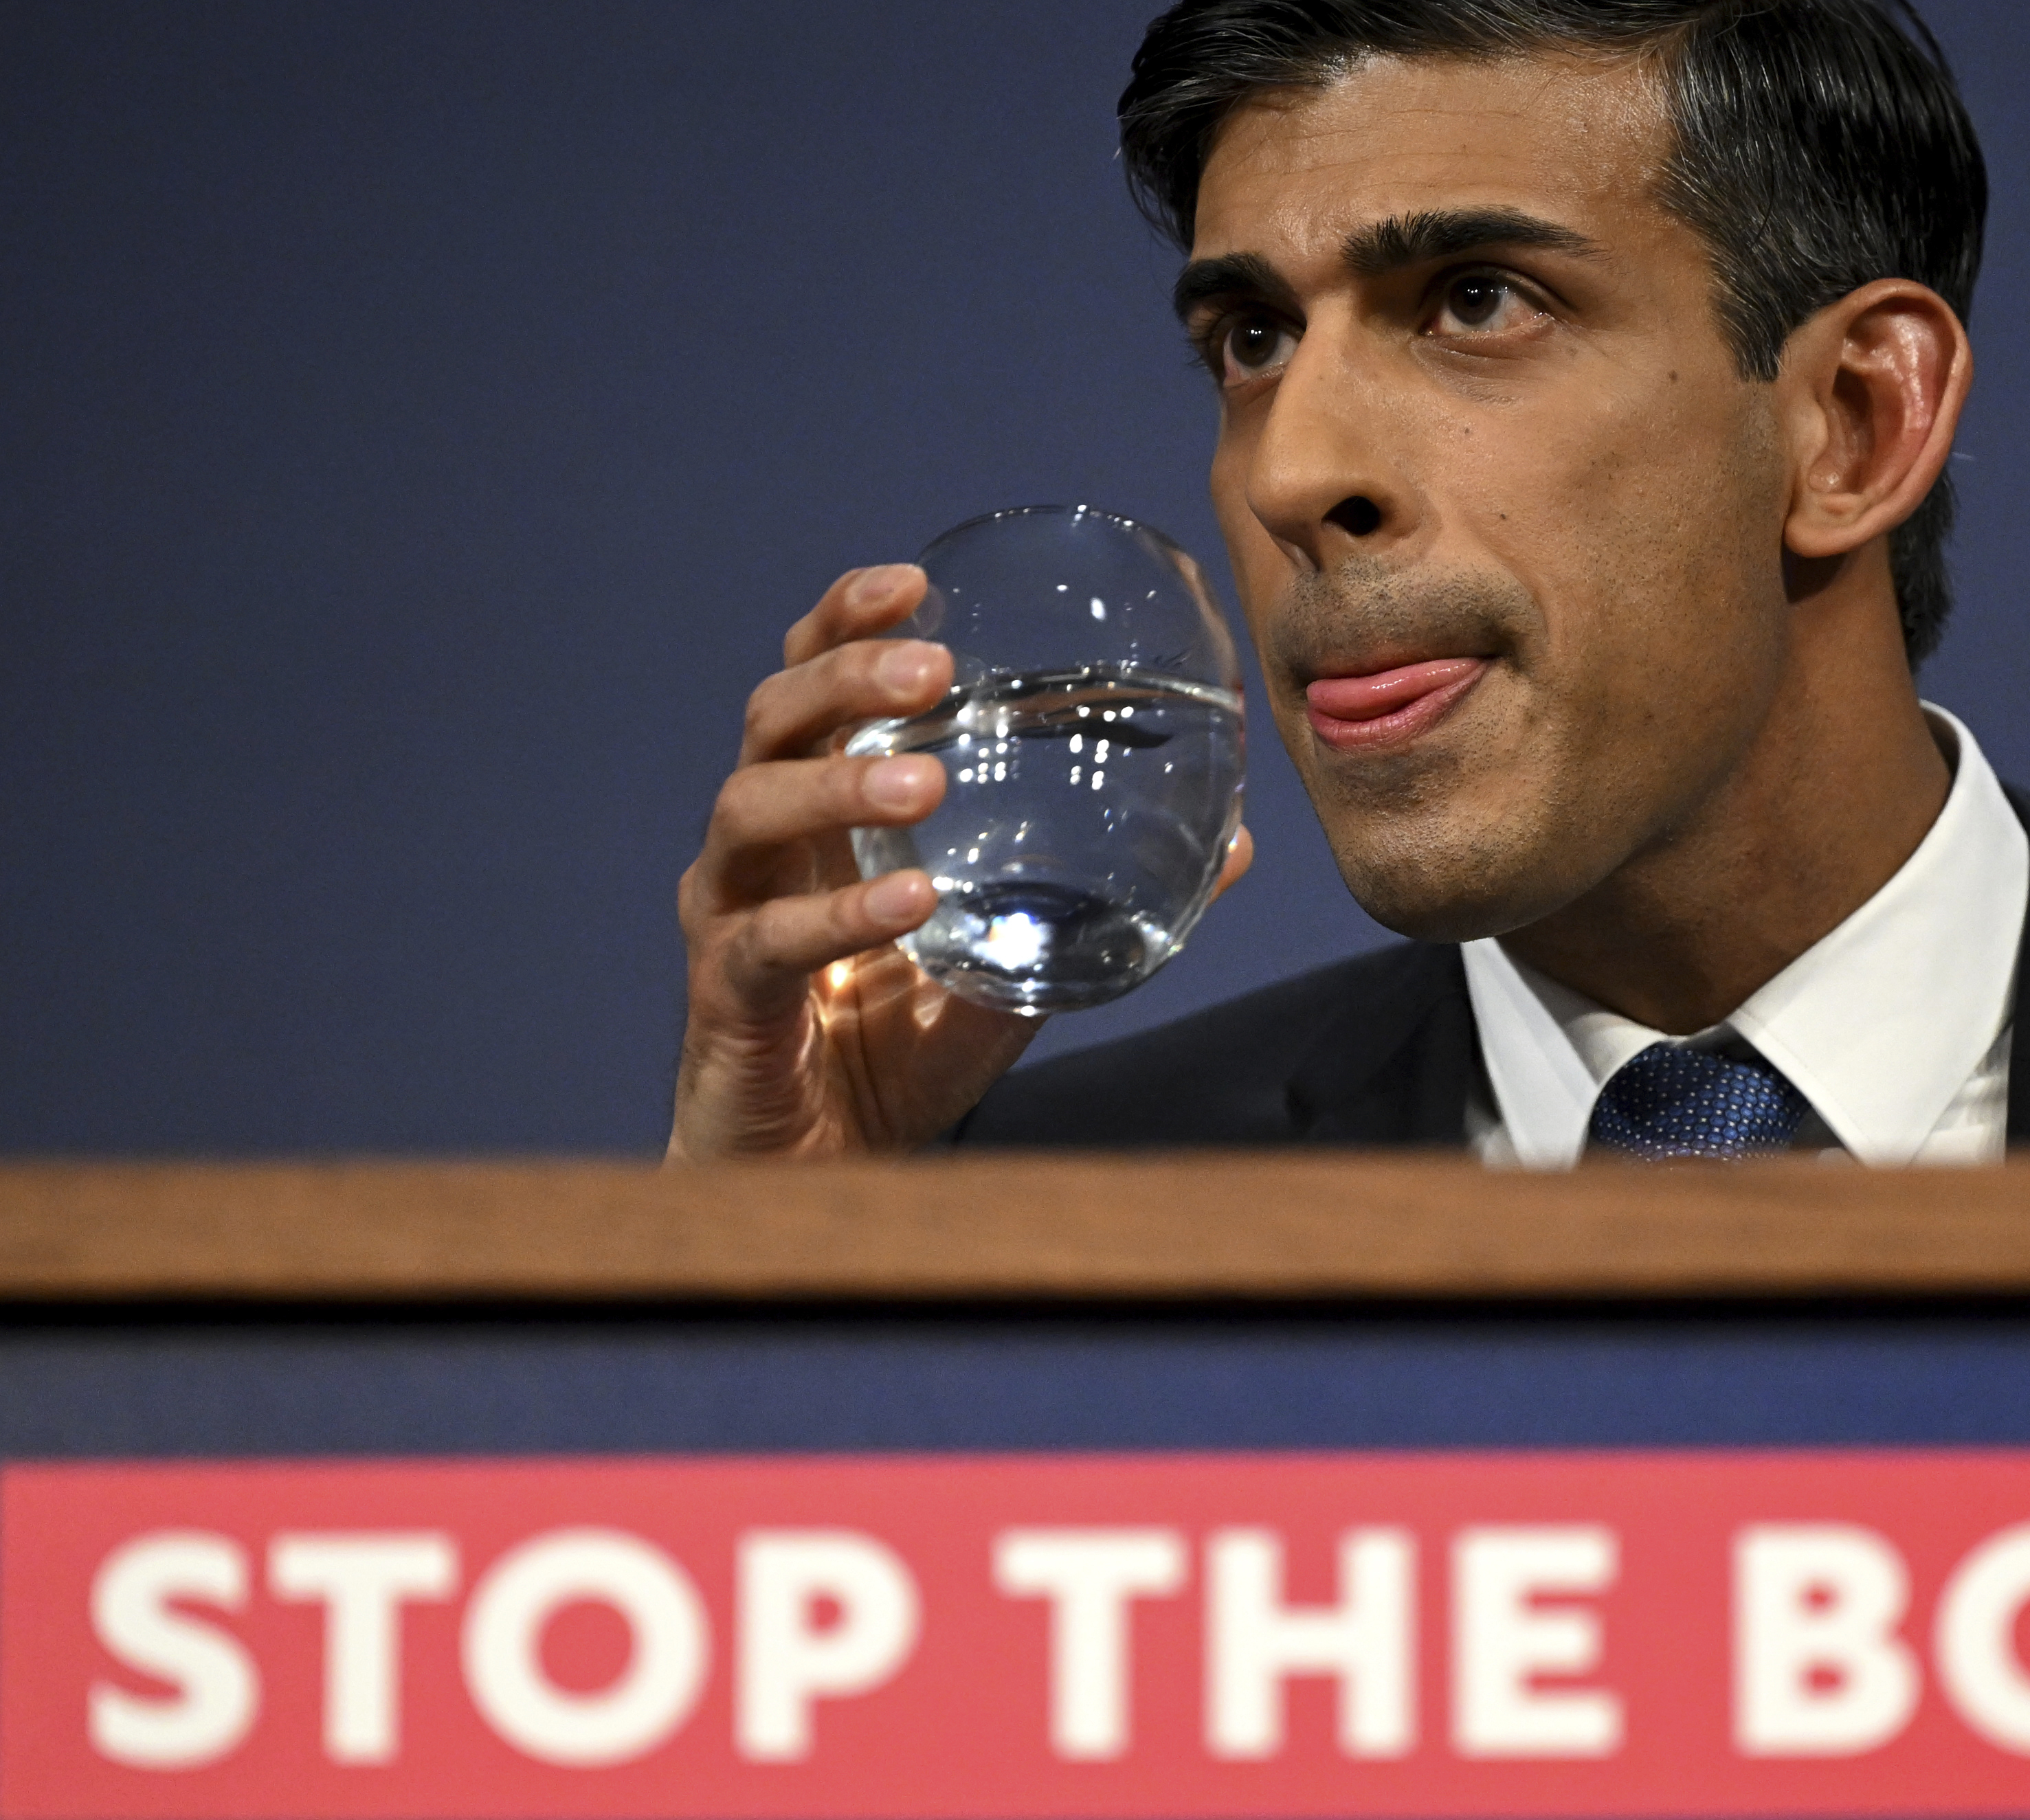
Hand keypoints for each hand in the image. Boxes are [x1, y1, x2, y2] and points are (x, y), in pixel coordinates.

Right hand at [668, 564, 1252, 1160]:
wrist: (827, 1175)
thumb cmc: (902, 1049)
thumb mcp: (1022, 955)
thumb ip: (1106, 898)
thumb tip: (1237, 843)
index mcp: (820, 813)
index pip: (811, 684)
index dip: (845, 622)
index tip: (911, 581)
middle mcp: (763, 846)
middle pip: (773, 718)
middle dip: (846, 677)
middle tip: (932, 671)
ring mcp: (730, 914)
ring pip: (751, 809)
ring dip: (841, 782)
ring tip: (929, 780)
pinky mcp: (727, 998)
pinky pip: (770, 940)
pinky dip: (841, 913)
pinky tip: (911, 898)